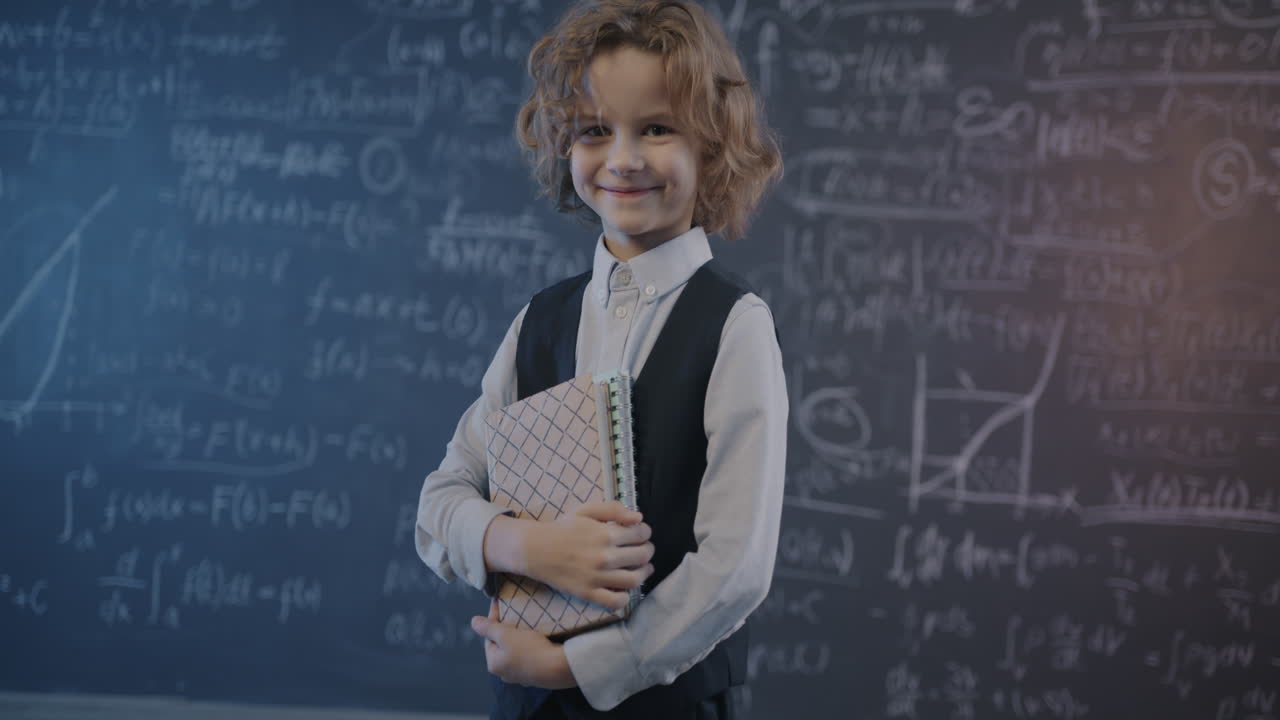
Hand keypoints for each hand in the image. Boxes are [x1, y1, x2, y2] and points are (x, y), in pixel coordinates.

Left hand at [472, 600, 575, 688]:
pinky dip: (530, 647)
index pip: (489, 637)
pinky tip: (537, 638)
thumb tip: (473, 622)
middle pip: (502, 645)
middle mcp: (504, 673)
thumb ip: (488, 628)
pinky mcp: (536, 675)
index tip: (500, 603)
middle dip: (507, 629)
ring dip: (519, 638)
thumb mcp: (505, 635)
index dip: (494, 619)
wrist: (558, 667)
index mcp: (494, 664)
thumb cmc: (529, 650)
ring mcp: (521, 676)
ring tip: (526, 624)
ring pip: (515, 651)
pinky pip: (528, 656)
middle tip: (514, 614)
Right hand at [524, 501, 653, 609]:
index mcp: (605, 533)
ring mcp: (597, 577)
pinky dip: (625, 597)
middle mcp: (604, 556)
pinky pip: (615, 602)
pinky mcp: (588, 593)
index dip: (645, 532)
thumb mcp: (585, 510)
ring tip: (642, 569)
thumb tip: (638, 518)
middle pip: (642, 556)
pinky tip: (624, 589)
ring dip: (644, 573)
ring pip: (634, 580)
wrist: (535, 549)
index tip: (641, 533)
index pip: (640, 534)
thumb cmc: (562, 528)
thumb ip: (613, 509)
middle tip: (644, 550)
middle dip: (648, 551)